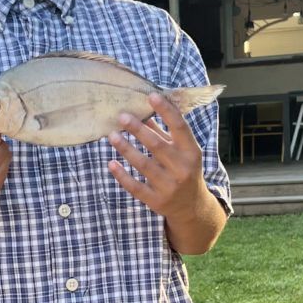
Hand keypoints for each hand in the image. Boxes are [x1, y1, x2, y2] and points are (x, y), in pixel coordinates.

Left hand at [107, 93, 206, 223]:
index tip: (151, 96)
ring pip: (144, 165)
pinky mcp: (156, 201)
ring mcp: (169, 186)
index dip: (166, 110)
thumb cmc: (184, 171)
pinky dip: (122, 175)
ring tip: (112, 135)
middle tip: (122, 116)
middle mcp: (182, 168)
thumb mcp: (182, 151)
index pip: (179, 127)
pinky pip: (136, 187)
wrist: (192, 207)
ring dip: (126, 149)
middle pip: (157, 145)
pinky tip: (111, 163)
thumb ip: (164, 133)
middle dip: (138, 130)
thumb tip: (145, 111)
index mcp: (191, 152)